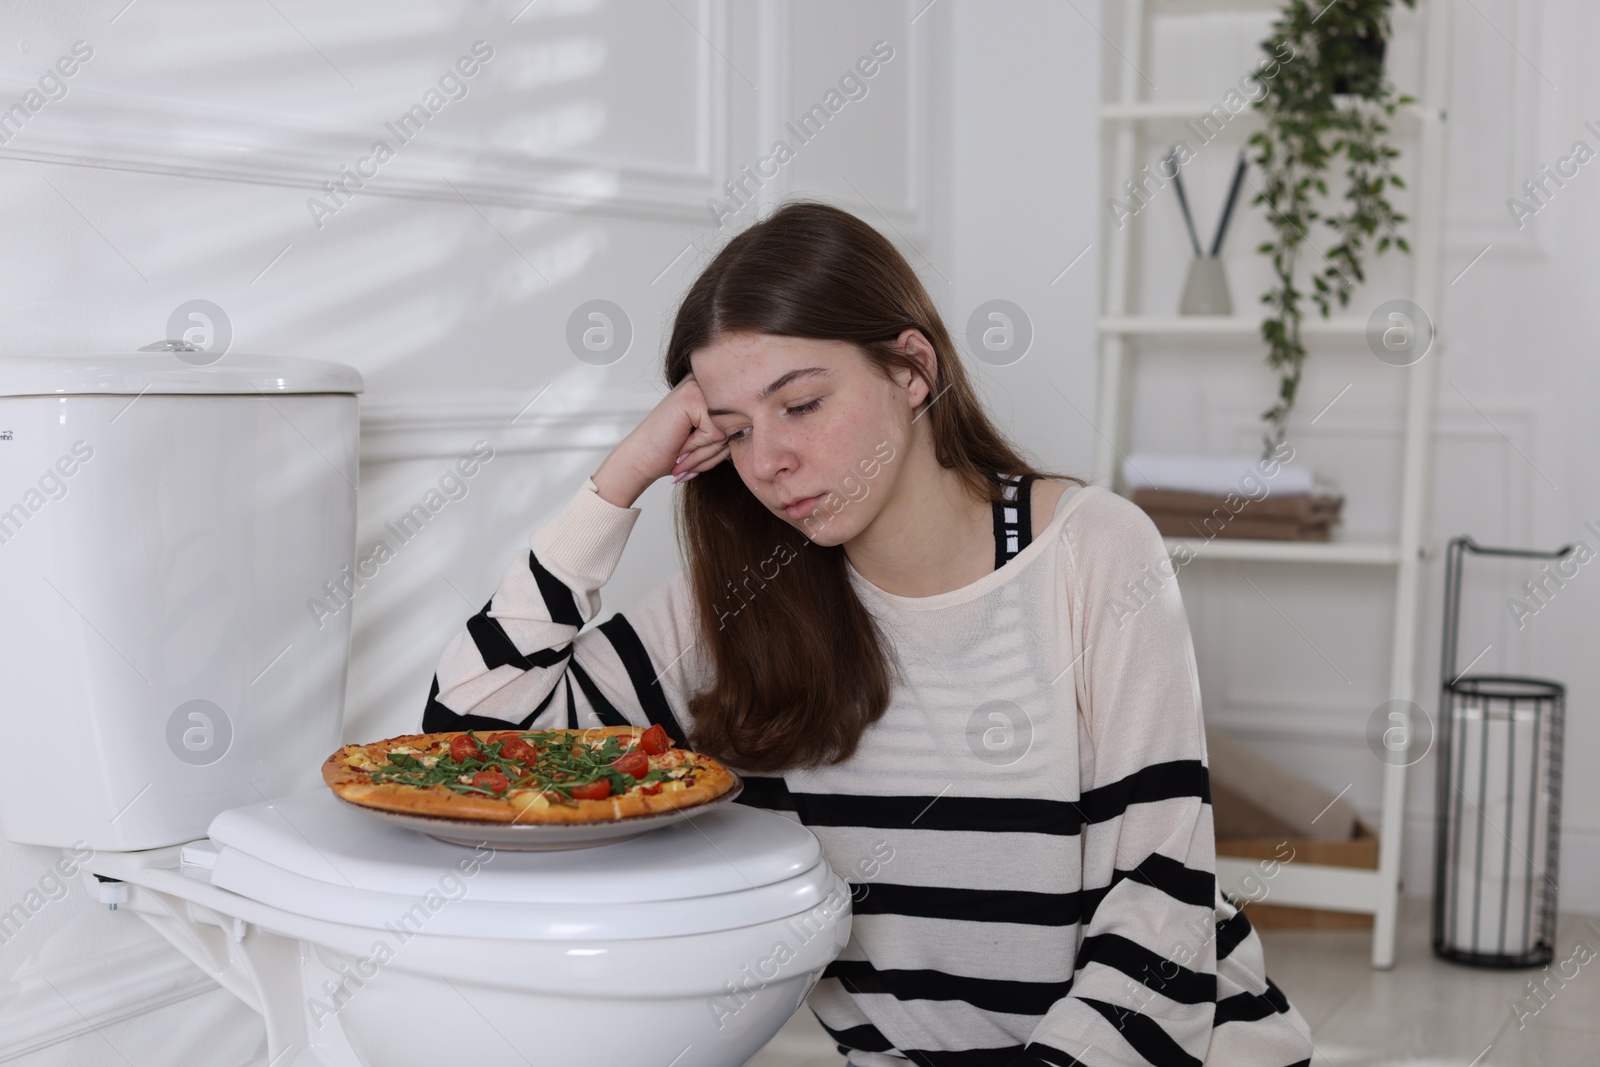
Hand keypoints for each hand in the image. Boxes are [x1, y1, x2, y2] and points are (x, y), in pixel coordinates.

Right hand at [600, 373, 730, 501]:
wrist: (641, 459)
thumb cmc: (673, 450)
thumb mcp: (712, 438)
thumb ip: (735, 428)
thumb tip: (762, 426)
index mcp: (713, 389)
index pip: (743, 421)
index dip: (724, 446)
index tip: (699, 452)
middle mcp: (707, 382)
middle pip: (738, 425)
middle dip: (716, 451)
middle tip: (688, 455)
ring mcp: (699, 387)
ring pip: (728, 431)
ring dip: (707, 450)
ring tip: (683, 449)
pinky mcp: (692, 398)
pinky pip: (716, 434)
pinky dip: (698, 447)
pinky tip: (679, 442)